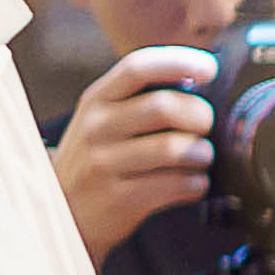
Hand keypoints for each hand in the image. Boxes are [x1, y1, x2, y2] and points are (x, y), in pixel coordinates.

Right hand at [56, 46, 216, 261]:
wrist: (63, 212)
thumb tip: (199, 79)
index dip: (179, 62)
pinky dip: (197, 183)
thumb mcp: (104, 119)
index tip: (210, 69)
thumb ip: (141, 97)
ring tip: (200, 158)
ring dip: (203, 154)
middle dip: (200, 116)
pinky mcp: (119, 199)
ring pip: (176, 148)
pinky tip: (192, 183)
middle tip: (205, 128)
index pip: (138, 68)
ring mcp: (104, 165)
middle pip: (165, 107)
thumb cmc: (98, 158)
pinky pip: (178, 185)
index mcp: (97, 100)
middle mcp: (96, 128)